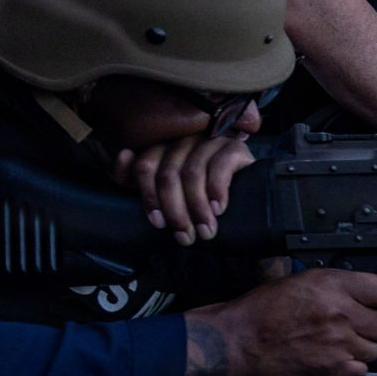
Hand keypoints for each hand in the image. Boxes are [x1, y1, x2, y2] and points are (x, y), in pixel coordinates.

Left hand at [118, 134, 256, 244]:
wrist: (251, 204)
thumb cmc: (205, 201)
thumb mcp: (171, 195)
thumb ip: (141, 179)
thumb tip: (125, 155)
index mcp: (163, 148)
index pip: (145, 166)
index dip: (148, 197)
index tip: (158, 224)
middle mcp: (184, 139)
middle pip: (168, 173)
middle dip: (175, 210)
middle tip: (185, 236)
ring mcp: (210, 141)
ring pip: (191, 173)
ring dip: (197, 207)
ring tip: (205, 231)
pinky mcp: (235, 147)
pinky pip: (219, 166)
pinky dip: (217, 191)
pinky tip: (219, 209)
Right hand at [185, 269, 376, 375]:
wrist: (239, 338)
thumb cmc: (265, 307)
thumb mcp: (304, 279)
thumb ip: (340, 286)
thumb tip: (369, 293)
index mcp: (336, 286)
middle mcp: (343, 314)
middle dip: (374, 326)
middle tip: (356, 325)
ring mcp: (340, 344)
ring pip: (375, 350)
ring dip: (362, 348)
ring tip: (340, 343)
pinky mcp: (332, 369)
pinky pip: (360, 370)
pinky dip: (351, 367)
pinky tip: (335, 358)